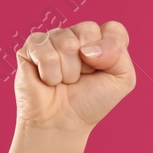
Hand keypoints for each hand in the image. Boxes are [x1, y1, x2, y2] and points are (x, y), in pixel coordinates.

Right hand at [14, 20, 134, 133]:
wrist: (62, 123)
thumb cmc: (90, 102)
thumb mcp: (121, 81)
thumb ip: (120, 55)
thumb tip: (88, 48)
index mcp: (99, 41)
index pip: (113, 29)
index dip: (111, 48)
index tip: (104, 68)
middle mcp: (76, 35)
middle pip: (88, 30)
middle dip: (89, 63)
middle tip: (81, 77)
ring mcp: (53, 39)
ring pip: (67, 43)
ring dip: (69, 72)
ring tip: (64, 81)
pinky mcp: (31, 47)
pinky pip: (45, 52)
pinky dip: (51, 74)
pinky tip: (48, 80)